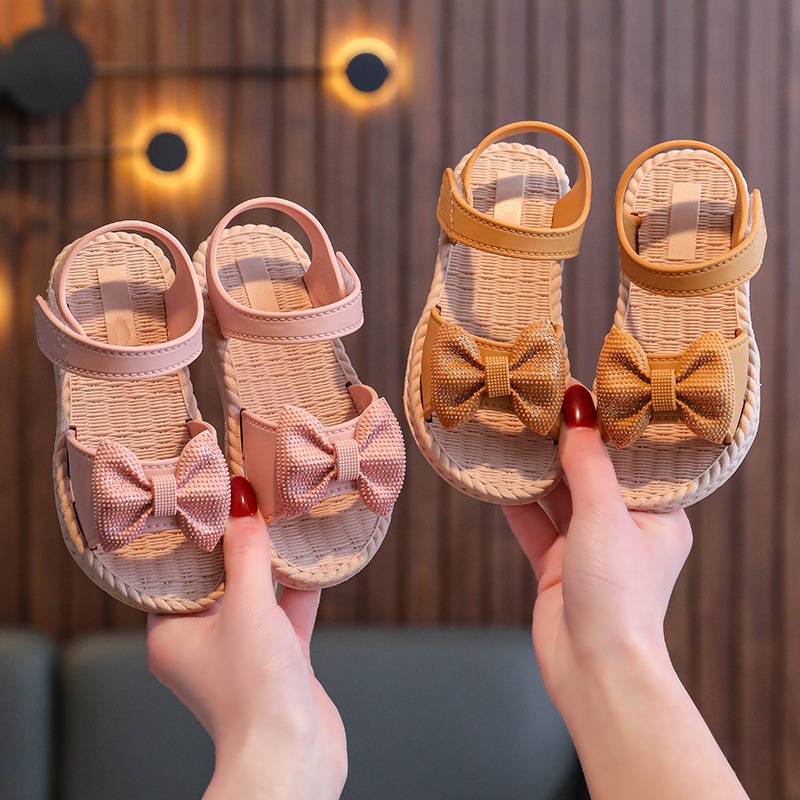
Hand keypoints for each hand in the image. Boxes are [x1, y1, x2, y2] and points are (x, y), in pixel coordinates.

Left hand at [147, 477, 346, 799]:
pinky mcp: (278, 661)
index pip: (177, 571)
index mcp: (172, 634)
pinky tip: (316, 563)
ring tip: (285, 521)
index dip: (196, 535)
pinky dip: (300, 591)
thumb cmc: (254, 691)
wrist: (293, 758)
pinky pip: (286, 615)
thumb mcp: (248, 608)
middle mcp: (203, 643)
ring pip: (257, 596)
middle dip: (239, 543)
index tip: (211, 496)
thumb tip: (240, 501)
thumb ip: (247, 554)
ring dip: (273, 565)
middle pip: (220, 579)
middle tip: (252, 498)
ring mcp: (243, 653)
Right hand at [504, 383, 691, 700]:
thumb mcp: (604, 515)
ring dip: (536, 470)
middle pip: (590, 473)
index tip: (576, 391)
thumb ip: (587, 462)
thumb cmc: (618, 597)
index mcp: (657, 514)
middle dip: (563, 442)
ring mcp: (589, 547)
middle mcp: (624, 528)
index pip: (630, 455)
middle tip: (536, 404)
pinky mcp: (557, 567)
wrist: (594, 670)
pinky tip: (498, 476)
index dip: (604, 422)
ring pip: (558, 497)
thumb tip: (578, 408)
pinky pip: (534, 524)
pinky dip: (517, 503)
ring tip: (513, 431)